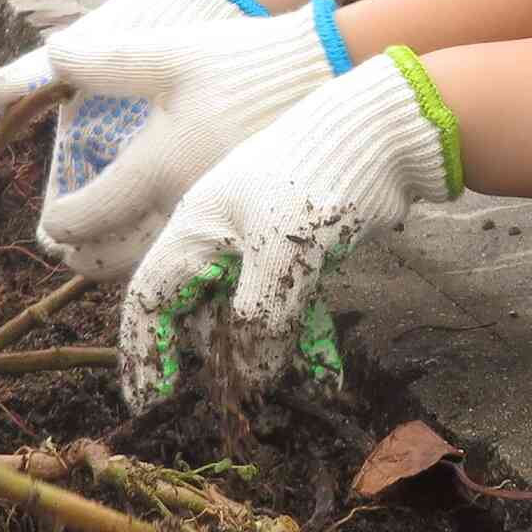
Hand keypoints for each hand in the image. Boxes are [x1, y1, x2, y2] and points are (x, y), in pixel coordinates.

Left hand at [0, 0, 273, 249]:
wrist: (329, 77)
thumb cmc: (245, 64)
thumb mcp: (170, 54)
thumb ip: (105, 61)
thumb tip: (51, 52)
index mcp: (156, 169)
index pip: (88, 217)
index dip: (61, 223)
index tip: (50, 223)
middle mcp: (185, 208)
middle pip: (118, 260)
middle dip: (87, 257)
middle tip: (71, 248)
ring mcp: (224, 223)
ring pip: (159, 266)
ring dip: (128, 261)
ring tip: (113, 245)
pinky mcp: (256, 225)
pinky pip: (200, 261)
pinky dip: (174, 259)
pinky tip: (172, 237)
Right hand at [118, 56, 457, 410]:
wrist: (385, 130)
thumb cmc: (318, 177)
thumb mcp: (282, 254)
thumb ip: (258, 322)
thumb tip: (246, 384)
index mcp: (196, 229)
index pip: (149, 297)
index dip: (145, 349)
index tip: (153, 401)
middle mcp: (219, 236)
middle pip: (196, 309)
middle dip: (211, 355)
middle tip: (234, 397)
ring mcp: (260, 241)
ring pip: (245, 311)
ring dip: (261, 350)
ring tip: (284, 382)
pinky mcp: (300, 248)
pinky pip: (288, 302)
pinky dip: (302, 334)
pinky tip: (325, 368)